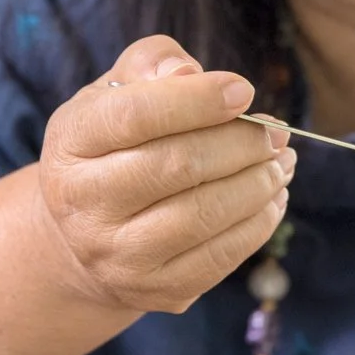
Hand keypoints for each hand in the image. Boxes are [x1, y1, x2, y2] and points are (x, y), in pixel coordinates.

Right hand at [32, 36, 293, 315]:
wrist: (83, 237)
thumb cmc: (112, 146)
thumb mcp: (114, 93)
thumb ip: (151, 64)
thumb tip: (190, 75)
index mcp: (72, 143)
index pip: (135, 116)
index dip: (197, 101)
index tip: (244, 91)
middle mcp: (84, 204)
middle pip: (178, 166)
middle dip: (242, 143)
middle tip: (277, 131)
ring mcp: (118, 254)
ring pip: (204, 214)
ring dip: (259, 182)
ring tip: (283, 161)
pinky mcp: (155, 290)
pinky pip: (221, 256)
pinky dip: (259, 222)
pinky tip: (273, 196)